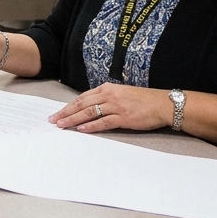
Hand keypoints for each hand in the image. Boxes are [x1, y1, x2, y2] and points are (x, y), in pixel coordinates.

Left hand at [50, 83, 172, 132]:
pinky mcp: (124, 117)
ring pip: (89, 112)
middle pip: (82, 104)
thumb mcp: (122, 94)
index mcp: (107, 88)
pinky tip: (81, 129)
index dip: (68, 105)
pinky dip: (91, 125)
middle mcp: (109, 95)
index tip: (57, 112)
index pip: (83, 97)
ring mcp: (116, 106)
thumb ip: (106, 98)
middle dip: (65, 112)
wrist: (163, 104)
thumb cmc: (143, 100)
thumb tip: (90, 107)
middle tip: (53, 120)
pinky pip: (103, 121)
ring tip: (62, 125)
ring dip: (73, 119)